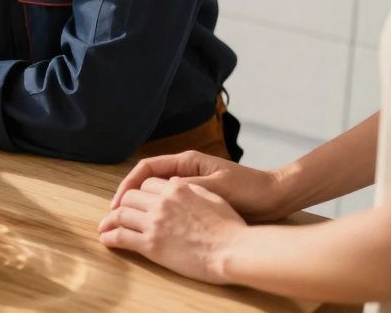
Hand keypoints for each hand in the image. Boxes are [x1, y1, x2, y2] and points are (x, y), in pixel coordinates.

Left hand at [98, 178, 244, 284]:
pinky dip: (110, 237)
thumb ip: (191, 188)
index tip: (136, 199)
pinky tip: (106, 240)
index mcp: (176, 188)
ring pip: (121, 215)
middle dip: (123, 204)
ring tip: (105, 226)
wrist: (234, 251)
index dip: (140, 190)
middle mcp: (161, 202)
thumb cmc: (230, 227)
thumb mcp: (213, 196)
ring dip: (111, 220)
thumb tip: (177, 185)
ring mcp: (154, 223)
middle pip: (130, 197)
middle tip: (117, 213)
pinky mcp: (151, 245)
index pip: (147, 182)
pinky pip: (122, 237)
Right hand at [111, 151, 291, 221]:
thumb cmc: (250, 190)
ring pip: (155, 193)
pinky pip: (169, 205)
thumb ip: (190, 188)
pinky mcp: (198, 199)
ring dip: (141, 206)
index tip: (117, 203)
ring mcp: (190, 186)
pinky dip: (157, 214)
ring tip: (128, 224)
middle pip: (146, 181)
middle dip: (128, 196)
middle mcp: (185, 172)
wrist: (275, 197)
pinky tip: (153, 228)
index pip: (146, 168)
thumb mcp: (218, 188)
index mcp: (187, 162)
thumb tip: (163, 193)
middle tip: (115, 216)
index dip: (128, 184)